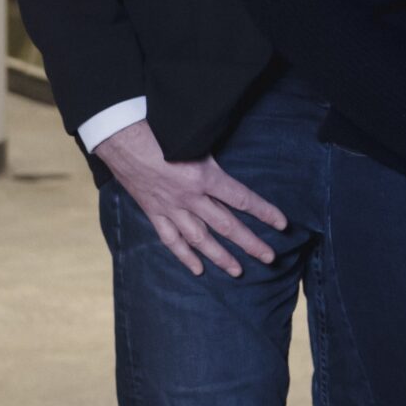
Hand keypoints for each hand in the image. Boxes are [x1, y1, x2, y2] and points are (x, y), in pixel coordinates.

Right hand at [94, 121, 287, 277]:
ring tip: (238, 271)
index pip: (243, 199)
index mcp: (205, 177)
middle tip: (269, 257)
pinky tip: (197, 269)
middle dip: (250, 243)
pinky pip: (171, 240)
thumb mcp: (197, 142)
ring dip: (220, 256)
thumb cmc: (162, 134)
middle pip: (226, 225)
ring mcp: (171, 208)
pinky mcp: (154, 213)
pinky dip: (184, 256)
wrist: (122, 140)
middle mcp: (190, 198)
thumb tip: (235, 170)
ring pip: (200, 239)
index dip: (265, 212)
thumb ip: (216, 160)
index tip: (283, 224)